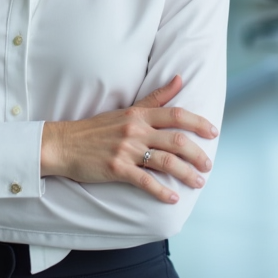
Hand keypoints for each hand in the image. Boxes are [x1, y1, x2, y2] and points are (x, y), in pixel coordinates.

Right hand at [40, 75, 217, 203]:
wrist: (64, 144)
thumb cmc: (96, 129)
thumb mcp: (126, 110)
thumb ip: (155, 98)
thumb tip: (179, 79)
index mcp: (138, 115)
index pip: (175, 114)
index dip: (198, 123)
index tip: (213, 133)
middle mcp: (135, 130)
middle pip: (176, 140)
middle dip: (197, 154)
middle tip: (208, 165)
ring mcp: (126, 150)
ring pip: (166, 162)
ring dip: (186, 174)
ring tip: (198, 183)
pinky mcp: (116, 169)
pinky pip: (145, 181)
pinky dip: (162, 191)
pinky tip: (173, 198)